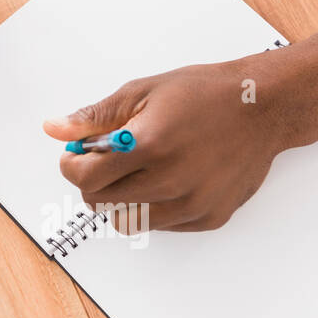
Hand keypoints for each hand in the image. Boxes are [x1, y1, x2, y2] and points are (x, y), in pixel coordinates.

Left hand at [42, 57, 303, 231]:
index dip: (72, 165)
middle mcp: (171, 181)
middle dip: (93, 181)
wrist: (263, 107)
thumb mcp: (142, 92)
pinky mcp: (209, 217)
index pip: (85, 177)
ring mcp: (192, 204)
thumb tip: (54, 129)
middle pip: (100, 202)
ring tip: (137, 170)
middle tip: (106, 160)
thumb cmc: (203, 94)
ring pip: (128, 220)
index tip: (76, 155)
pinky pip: (161, 224)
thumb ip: (95, 116)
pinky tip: (167, 178)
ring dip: (120, 198)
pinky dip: (153, 206)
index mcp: (148, 146)